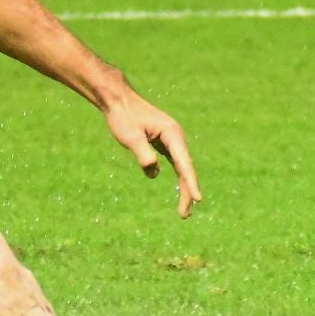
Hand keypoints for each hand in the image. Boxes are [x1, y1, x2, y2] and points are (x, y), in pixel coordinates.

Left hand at [100, 90, 202, 217]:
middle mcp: (175, 137)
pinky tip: (179, 190)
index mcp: (172, 134)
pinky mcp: (162, 142)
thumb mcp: (131, 137)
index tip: (198, 200)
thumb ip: (143, 154)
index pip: (184, 164)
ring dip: (184, 187)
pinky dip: (177, 177)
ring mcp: (170, 139)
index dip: (191, 183)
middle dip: (187, 192)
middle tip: (184, 215)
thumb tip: (153, 174)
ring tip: (183, 210)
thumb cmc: (123, 116)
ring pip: (181, 168)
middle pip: (185, 169)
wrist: (117, 100)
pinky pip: (174, 163)